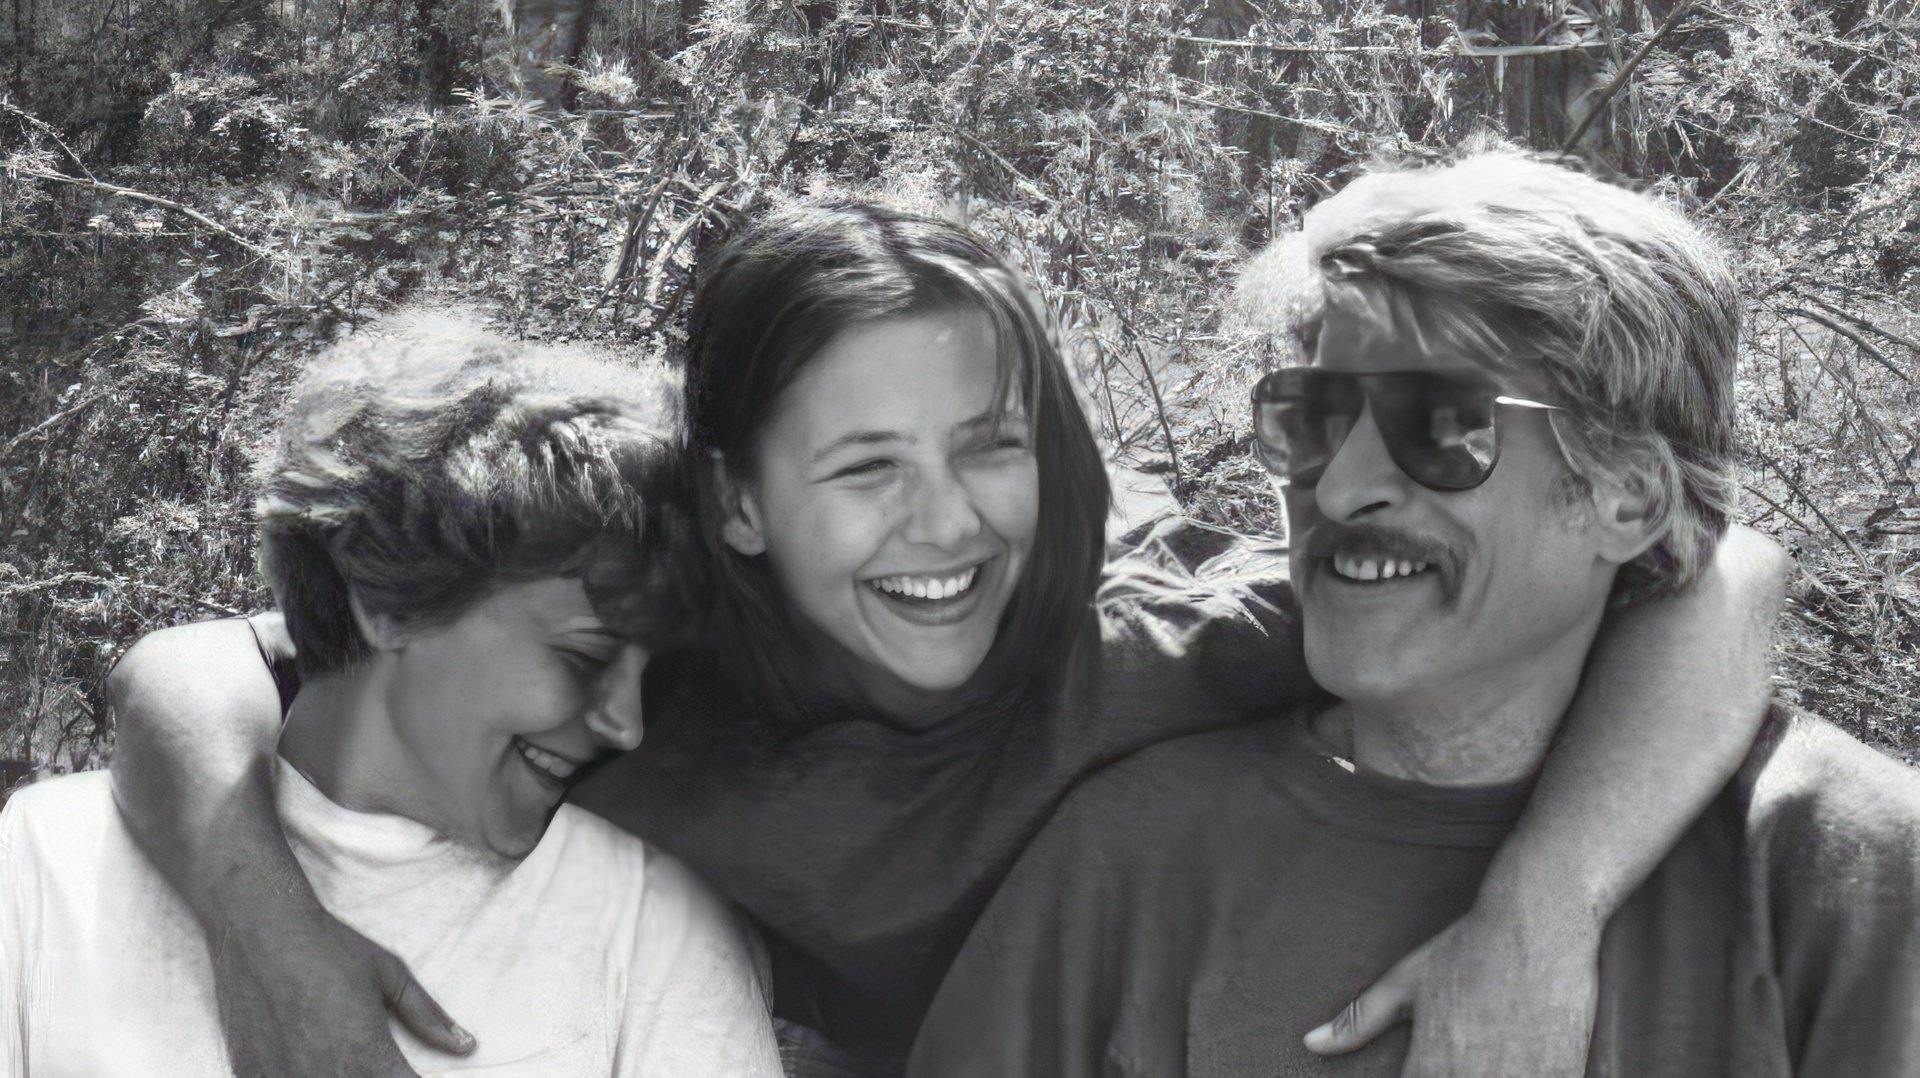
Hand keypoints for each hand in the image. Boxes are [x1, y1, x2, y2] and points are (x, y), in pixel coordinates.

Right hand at [211, 908, 474, 1076]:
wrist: (259, 930)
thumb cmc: (330, 948)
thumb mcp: (390, 975)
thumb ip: (428, 1017)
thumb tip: (467, 1046)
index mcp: (368, 1057)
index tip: (414, 1072)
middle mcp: (326, 1077)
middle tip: (379, 1061)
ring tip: (343, 1057)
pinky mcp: (251, 1077)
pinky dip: (299, 1077)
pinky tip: (309, 1060)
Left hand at [1303, 903, 1599, 1077]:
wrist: (1542, 919)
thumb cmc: (1469, 946)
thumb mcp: (1407, 980)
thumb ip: (1359, 1020)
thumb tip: (1311, 1043)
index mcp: (1433, 1063)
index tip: (1418, 1069)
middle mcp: (1478, 1077)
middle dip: (1448, 1077)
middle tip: (1452, 1054)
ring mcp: (1525, 1077)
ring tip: (1483, 1052)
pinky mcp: (1564, 1073)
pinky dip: (1526, 1075)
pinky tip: (1517, 1058)